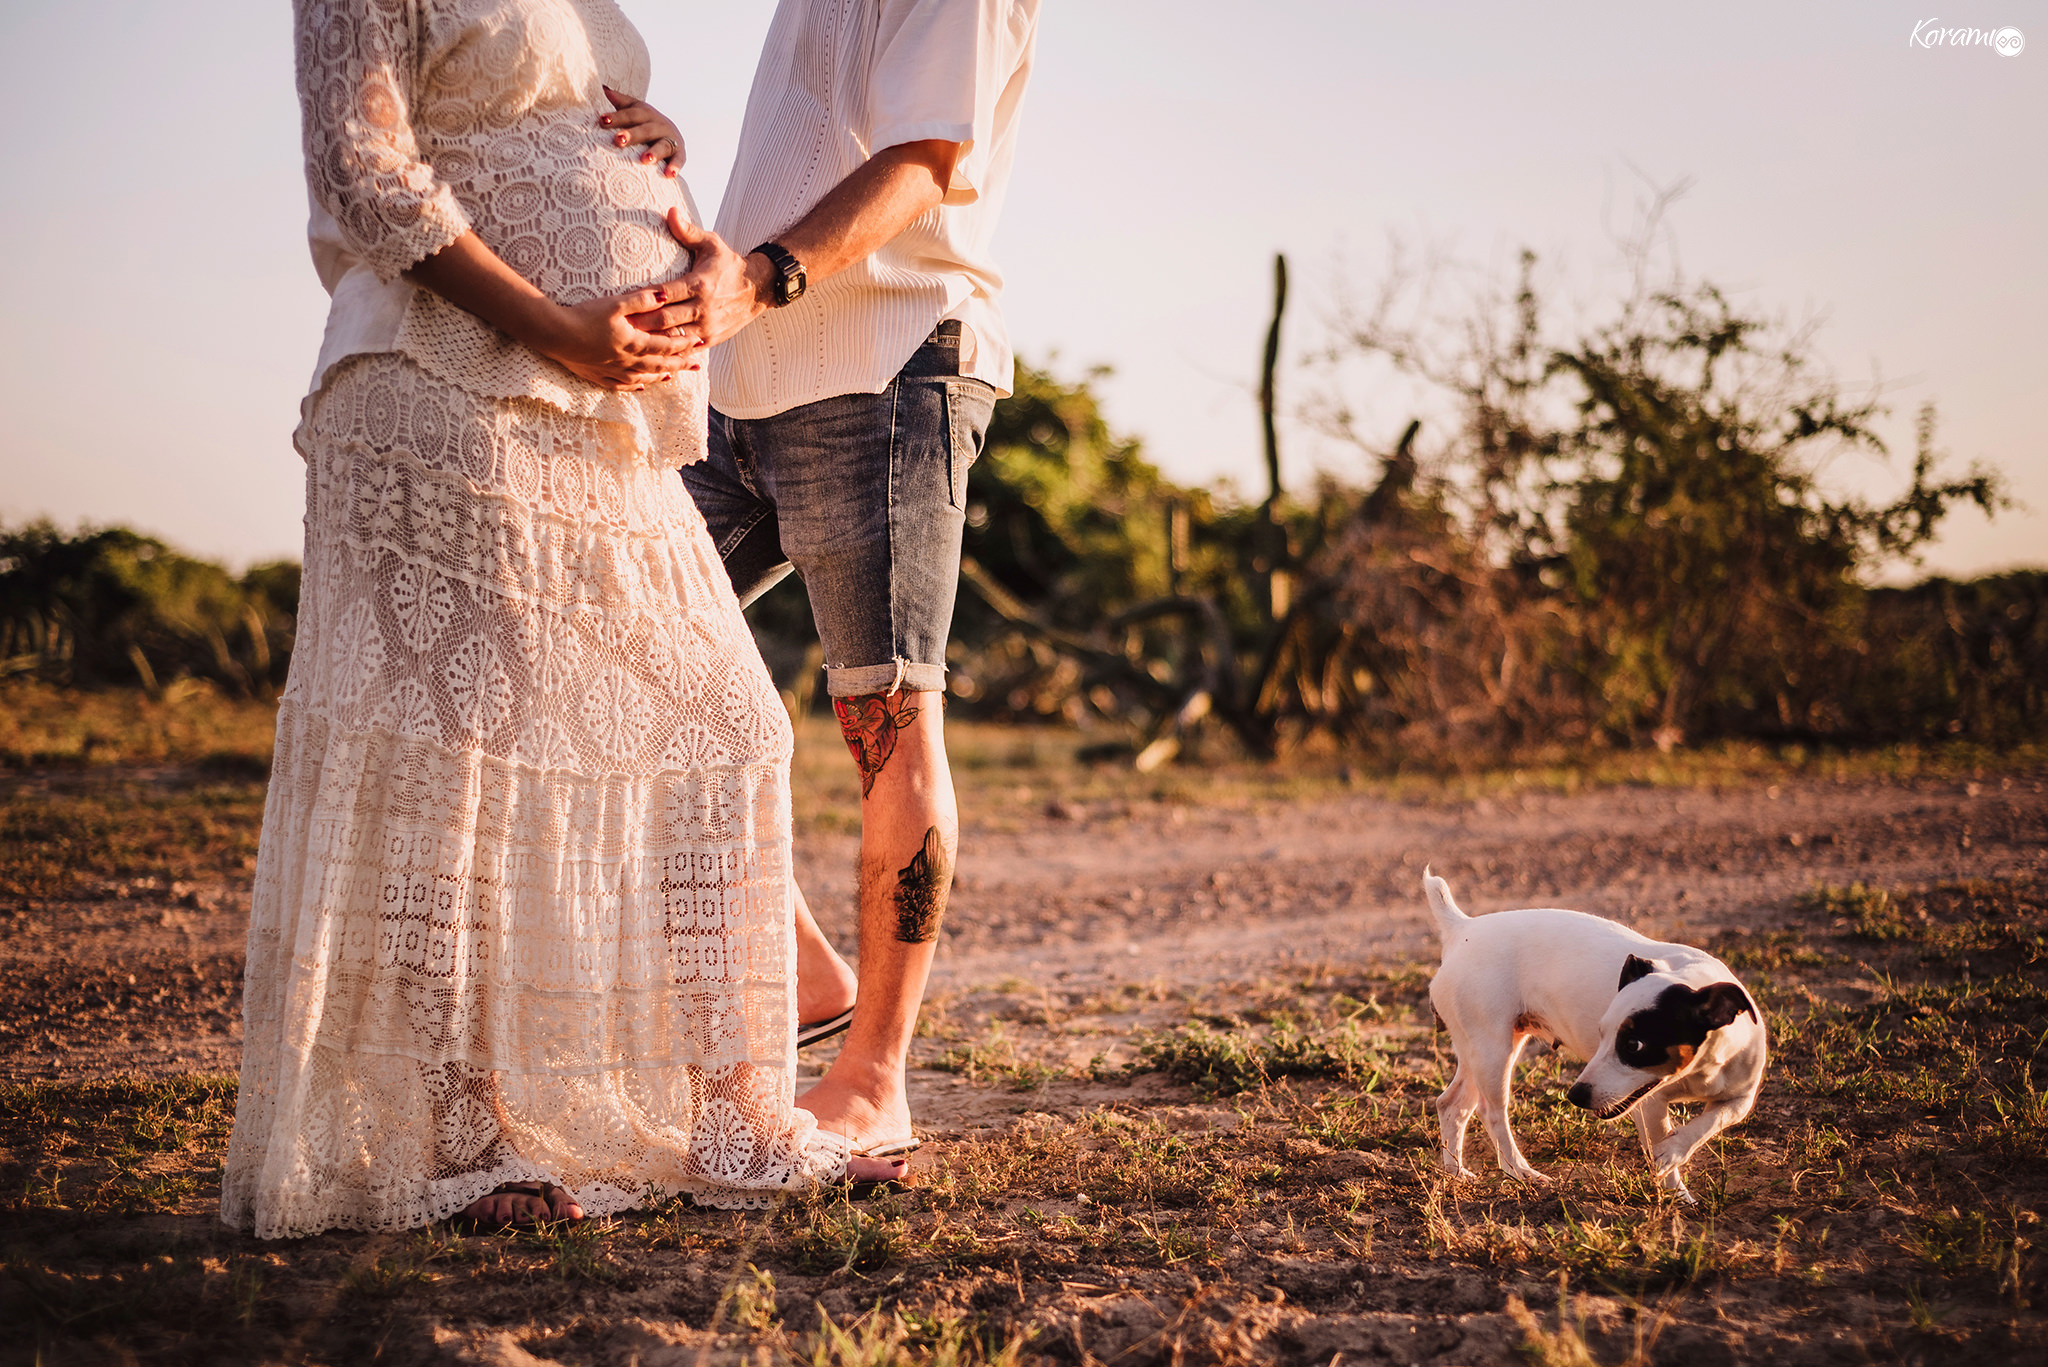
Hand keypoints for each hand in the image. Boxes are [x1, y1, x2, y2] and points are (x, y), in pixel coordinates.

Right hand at [534, 286, 702, 390]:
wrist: (555, 334)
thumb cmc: (584, 316)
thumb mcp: (615, 303)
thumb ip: (641, 299)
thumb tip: (665, 295)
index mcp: (634, 342)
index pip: (666, 346)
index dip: (684, 345)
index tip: (699, 343)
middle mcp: (627, 361)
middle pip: (660, 365)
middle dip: (680, 364)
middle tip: (696, 366)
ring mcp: (612, 371)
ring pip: (644, 377)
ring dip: (660, 376)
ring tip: (673, 376)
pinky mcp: (597, 375)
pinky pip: (621, 385)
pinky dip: (635, 385)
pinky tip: (642, 385)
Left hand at [600, 86, 683, 178]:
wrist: (671, 133)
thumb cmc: (644, 123)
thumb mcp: (633, 109)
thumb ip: (619, 101)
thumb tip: (601, 87)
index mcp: (645, 113)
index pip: (630, 114)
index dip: (617, 117)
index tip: (602, 120)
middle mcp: (659, 124)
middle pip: (645, 129)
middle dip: (633, 134)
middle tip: (618, 140)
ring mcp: (671, 138)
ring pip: (663, 145)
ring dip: (655, 152)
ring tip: (646, 159)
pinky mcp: (680, 153)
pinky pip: (679, 160)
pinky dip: (675, 167)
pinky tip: (669, 175)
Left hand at [626, 209, 770, 348]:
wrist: (758, 289)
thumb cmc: (729, 264)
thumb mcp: (712, 243)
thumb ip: (688, 231)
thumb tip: (670, 211)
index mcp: (700, 284)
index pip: (665, 294)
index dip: (643, 299)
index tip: (621, 302)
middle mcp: (703, 308)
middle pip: (665, 320)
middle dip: (640, 324)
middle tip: (616, 326)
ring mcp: (707, 327)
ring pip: (674, 339)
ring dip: (651, 342)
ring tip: (627, 343)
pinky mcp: (711, 339)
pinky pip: (686, 349)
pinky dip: (669, 352)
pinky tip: (650, 354)